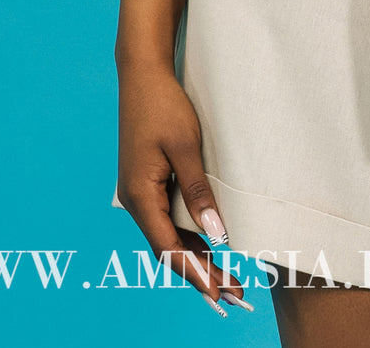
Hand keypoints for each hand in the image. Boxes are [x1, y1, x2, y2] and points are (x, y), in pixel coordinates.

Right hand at [114, 61, 252, 315]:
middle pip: (170, 247)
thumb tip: (215, 233)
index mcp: (140, 196)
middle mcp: (136, 199)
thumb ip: (197, 191)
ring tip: (228, 277)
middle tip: (233, 295)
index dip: (195, 274)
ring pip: (170, 234)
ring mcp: (141, 190)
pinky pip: (169, 216)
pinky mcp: (149, 180)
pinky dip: (189, 234)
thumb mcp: (185, 147)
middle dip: (201, 272)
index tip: (219, 296)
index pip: (169, 249)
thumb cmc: (163, 105)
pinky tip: (210, 243)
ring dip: (197, 255)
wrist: (142, 73)